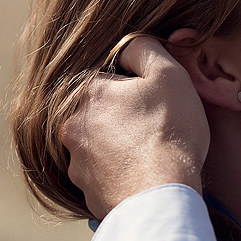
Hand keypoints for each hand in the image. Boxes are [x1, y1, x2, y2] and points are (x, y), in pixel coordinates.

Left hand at [61, 38, 209, 219]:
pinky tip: (142, 178)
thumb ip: (143, 49)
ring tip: (150, 158)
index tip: (154, 103)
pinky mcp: (87, 194)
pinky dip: (120, 176)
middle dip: (124, 120)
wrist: (161, 195)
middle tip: (154, 130)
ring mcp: (77, 164)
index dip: (135, 89)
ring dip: (120, 149)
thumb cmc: (168, 132)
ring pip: (100, 147)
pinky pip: (104, 178)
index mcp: (86, 93)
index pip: (108, 81)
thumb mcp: (168, 74)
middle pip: (101, 115)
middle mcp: (72, 127)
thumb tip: (127, 45)